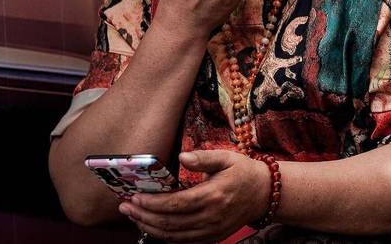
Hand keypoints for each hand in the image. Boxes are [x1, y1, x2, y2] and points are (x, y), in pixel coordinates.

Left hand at [120, 150, 269, 242]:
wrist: (265, 194)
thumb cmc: (244, 172)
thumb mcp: (227, 158)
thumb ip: (203, 157)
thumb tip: (181, 156)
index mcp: (213, 195)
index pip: (174, 204)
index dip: (151, 203)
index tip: (134, 197)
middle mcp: (211, 216)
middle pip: (169, 222)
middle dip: (143, 216)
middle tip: (125, 207)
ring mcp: (212, 230)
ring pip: (173, 235)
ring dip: (149, 227)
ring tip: (133, 217)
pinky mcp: (212, 237)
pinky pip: (182, 241)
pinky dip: (164, 235)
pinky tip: (152, 225)